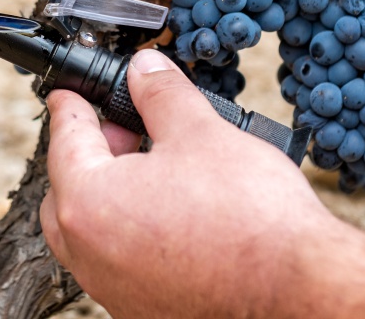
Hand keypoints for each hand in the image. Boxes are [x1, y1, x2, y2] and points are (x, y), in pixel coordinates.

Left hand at [40, 50, 333, 318]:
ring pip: (91, 232)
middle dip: (90, 154)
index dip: (71, 104)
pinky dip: (131, 234)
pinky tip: (172, 217)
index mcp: (87, 202)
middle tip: (125, 129)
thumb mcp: (201, 133)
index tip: (70, 93)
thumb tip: (144, 70)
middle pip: (67, 190)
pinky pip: (119, 264)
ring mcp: (114, 288)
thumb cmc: (251, 221)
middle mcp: (89, 253)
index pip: (64, 137)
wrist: (299, 296)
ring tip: (154, 170)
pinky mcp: (143, 311)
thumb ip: (162, 94)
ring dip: (111, 196)